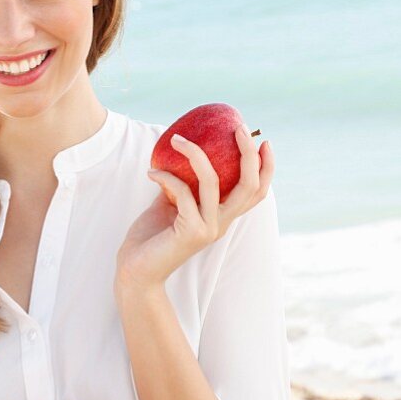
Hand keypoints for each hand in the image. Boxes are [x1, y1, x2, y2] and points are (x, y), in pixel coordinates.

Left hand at [115, 126, 273, 292]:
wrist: (135, 271)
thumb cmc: (151, 237)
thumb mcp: (170, 204)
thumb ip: (182, 183)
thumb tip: (182, 152)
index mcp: (222, 217)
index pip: (256, 192)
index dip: (266, 167)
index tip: (263, 141)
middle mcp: (221, 223)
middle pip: (249, 185)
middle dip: (248, 153)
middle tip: (237, 128)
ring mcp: (208, 228)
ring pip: (212, 182)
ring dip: (195, 154)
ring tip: (177, 139)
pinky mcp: (191, 232)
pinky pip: (183, 193)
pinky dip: (166, 177)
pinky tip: (151, 173)